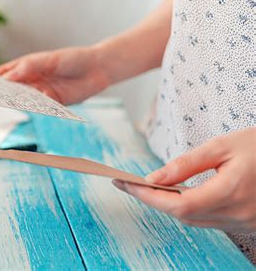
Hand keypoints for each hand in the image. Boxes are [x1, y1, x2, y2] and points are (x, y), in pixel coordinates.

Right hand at [0, 47, 110, 104]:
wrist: (98, 68)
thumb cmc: (72, 59)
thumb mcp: (49, 60)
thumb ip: (29, 67)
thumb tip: (7, 78)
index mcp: (27, 67)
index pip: (5, 74)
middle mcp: (32, 81)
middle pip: (12, 90)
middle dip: (3, 93)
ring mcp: (42, 93)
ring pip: (26, 100)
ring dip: (20, 101)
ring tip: (13, 101)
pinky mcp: (54, 105)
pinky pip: (42, 108)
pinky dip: (39, 107)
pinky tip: (39, 102)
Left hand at [113, 127, 255, 232]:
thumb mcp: (222, 146)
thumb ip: (186, 164)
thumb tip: (153, 178)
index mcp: (232, 192)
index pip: (178, 205)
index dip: (148, 197)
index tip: (124, 184)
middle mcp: (238, 214)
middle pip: (183, 215)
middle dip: (152, 200)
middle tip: (128, 184)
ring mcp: (245, 223)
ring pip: (194, 220)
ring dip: (168, 205)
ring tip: (146, 188)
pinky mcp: (247, 223)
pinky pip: (209, 221)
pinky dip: (188, 209)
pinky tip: (176, 195)